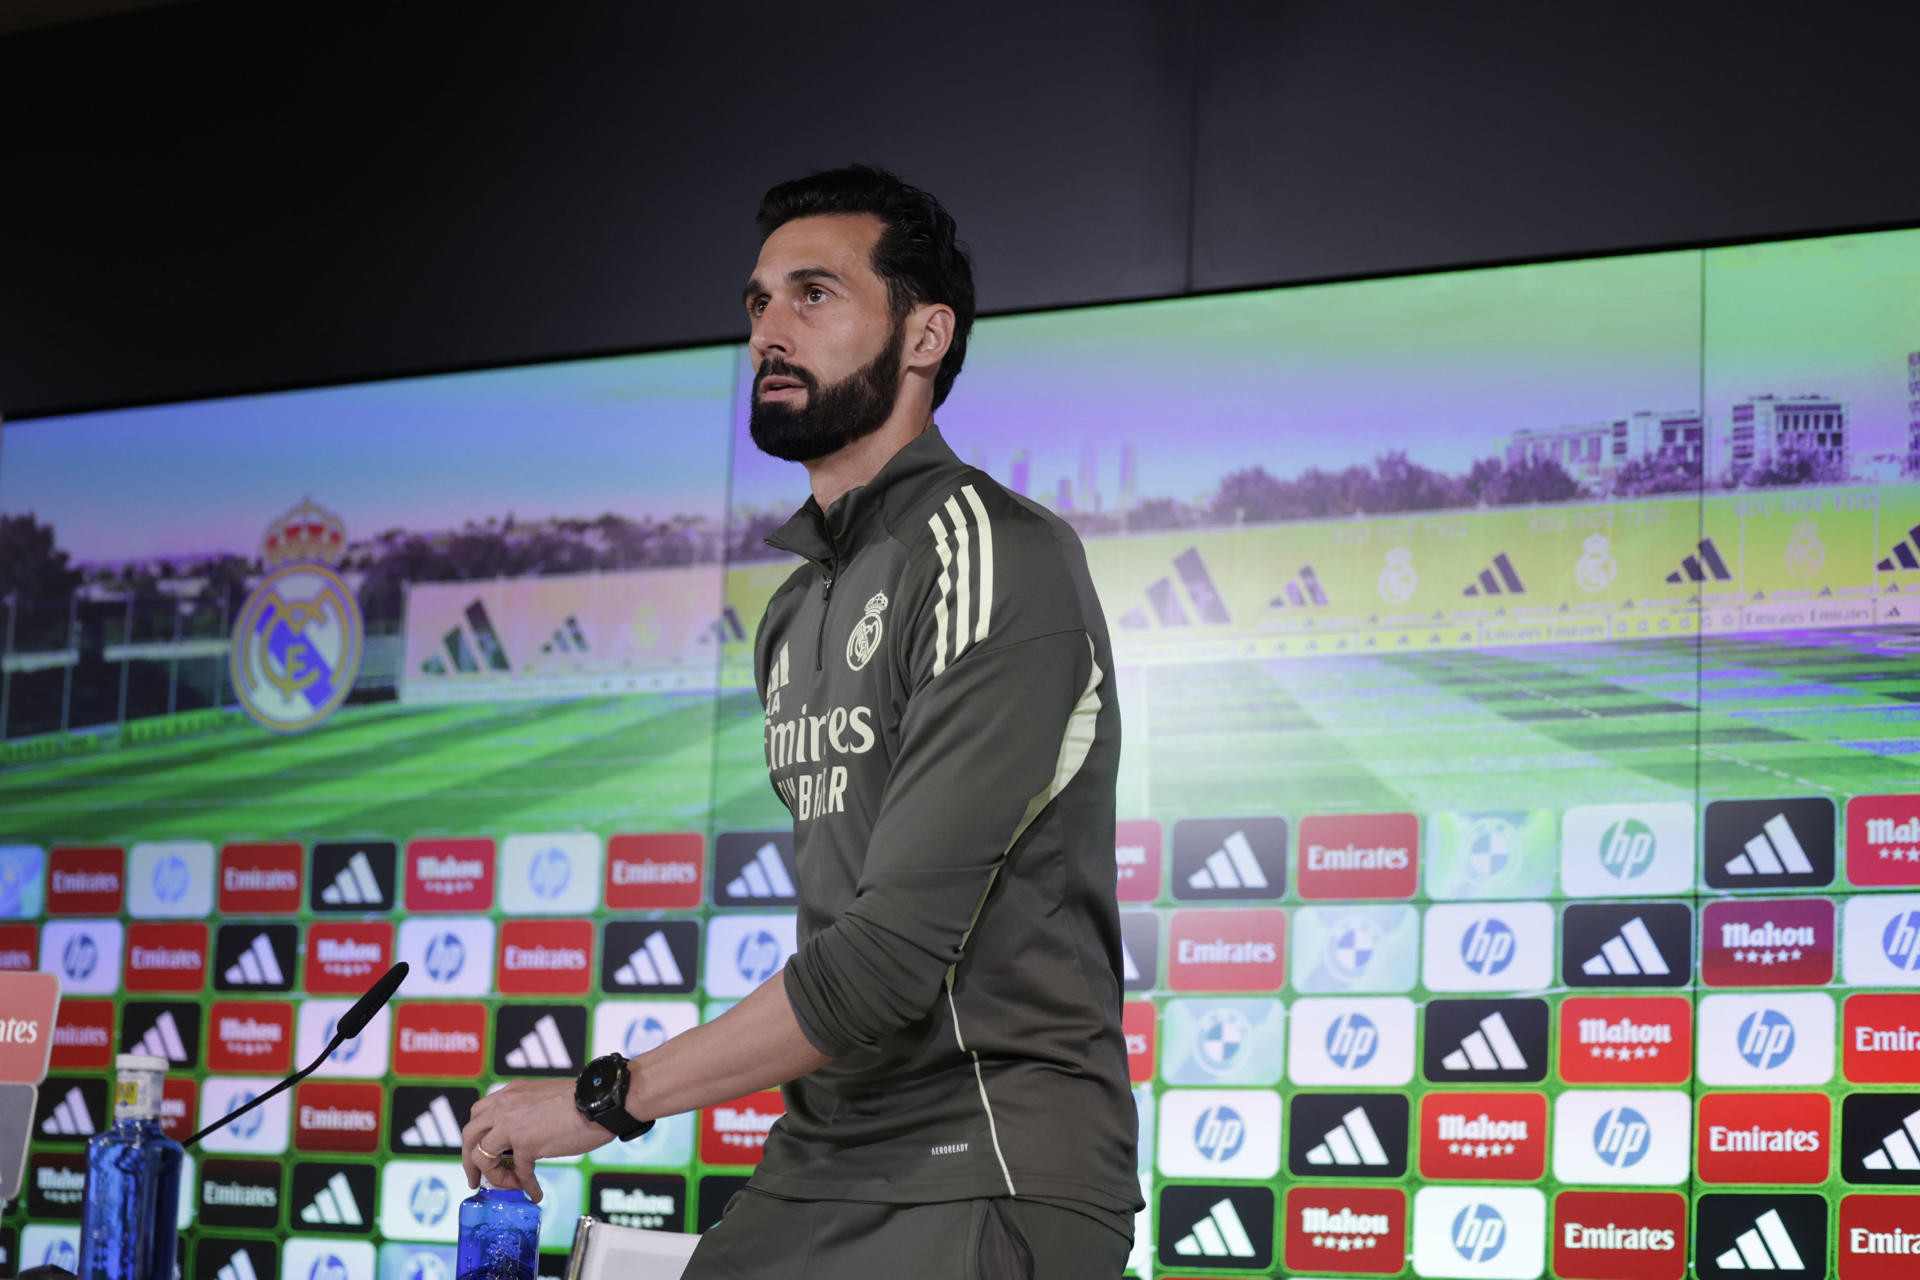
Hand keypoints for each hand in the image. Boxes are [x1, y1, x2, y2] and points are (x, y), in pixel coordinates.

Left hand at [461, 1076, 611, 1202]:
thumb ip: (529, 1111)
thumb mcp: (545, 1097)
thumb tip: (528, 1133)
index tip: (484, 1152)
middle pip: (470, 1134)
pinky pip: (518, 1171)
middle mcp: (505, 1105)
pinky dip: (526, 1186)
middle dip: (469, 1159)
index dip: (478, 1137)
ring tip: (506, 1187)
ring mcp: (512, 1124)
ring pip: (482, 1154)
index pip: (479, 1113)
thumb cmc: (583, 1098)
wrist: (600, 1100)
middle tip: (475, 1177)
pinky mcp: (526, 1143)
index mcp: (511, 1093)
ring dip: (491, 1176)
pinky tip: (536, 1193)